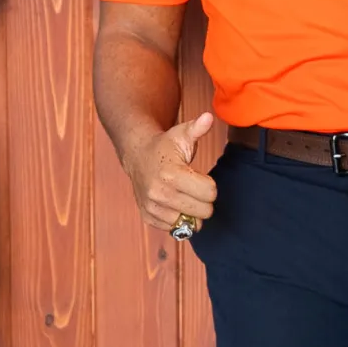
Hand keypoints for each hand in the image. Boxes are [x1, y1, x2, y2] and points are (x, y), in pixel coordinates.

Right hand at [121, 112, 218, 232]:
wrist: (137, 155)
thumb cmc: (165, 145)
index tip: (202, 177)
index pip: (209, 193)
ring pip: (191, 224)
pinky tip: (175, 203)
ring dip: (193, 212)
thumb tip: (208, 117)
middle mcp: (159, 193)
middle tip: (195, 188)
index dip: (211, 185)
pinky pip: (176, 229)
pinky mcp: (148, 217)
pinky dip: (180, 219)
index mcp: (171, 173)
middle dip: (205, 200)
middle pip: (203, 211)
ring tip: (185, 195)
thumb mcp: (182, 133)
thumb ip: (197, 127)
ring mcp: (152, 208)